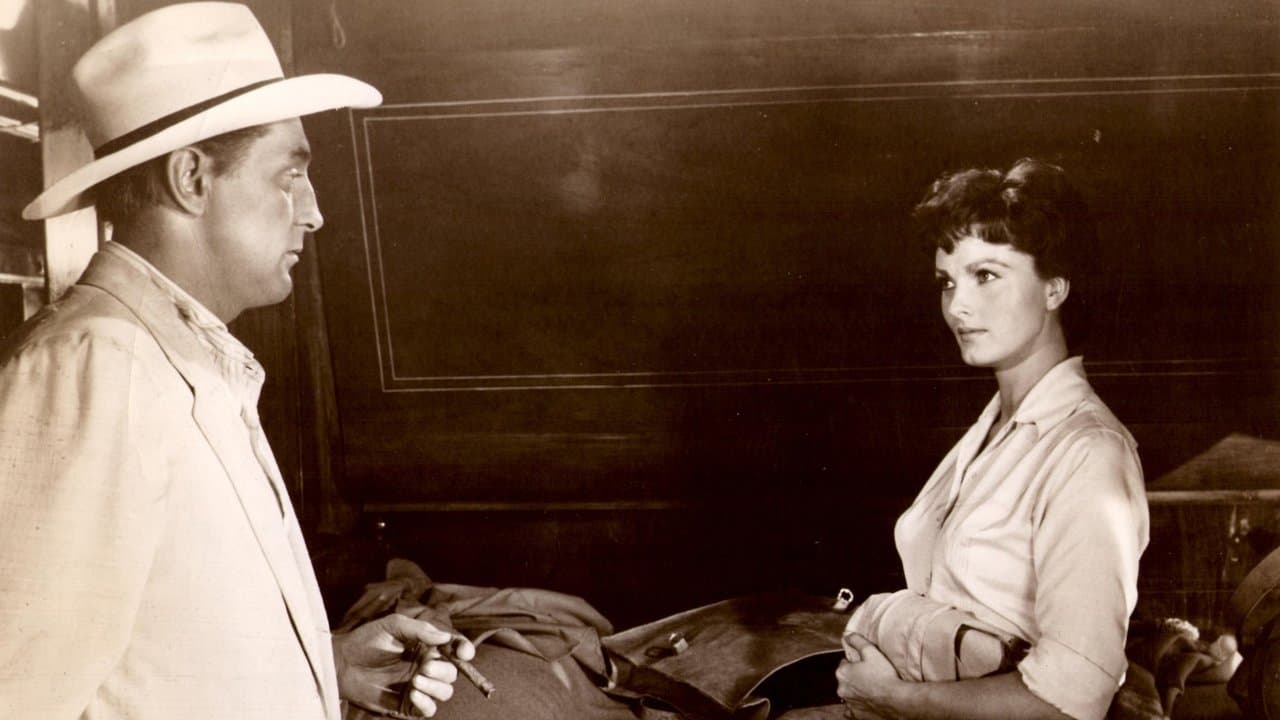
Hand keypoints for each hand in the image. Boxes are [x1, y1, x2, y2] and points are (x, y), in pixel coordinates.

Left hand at [334, 612, 476, 716]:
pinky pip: (429, 709)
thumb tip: (444, 638)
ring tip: (415, 681)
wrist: (342, 664)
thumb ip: (420, 630)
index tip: (463, 652)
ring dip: (435, 687)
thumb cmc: (366, 640)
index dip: (463, 649)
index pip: (454, 647)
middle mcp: (427, 666)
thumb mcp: (392, 625)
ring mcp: (419, 687)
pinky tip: (412, 695)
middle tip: (424, 668)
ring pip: (445, 691)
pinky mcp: (408, 705)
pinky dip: (426, 703)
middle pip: (452, 672)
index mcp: (427, 646)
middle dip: (443, 671)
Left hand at [836, 633, 902, 719]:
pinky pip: (851, 710)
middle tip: (870, 676)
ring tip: (871, 689)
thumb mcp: (871, 651)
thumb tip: (848, 635)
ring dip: (855, 691)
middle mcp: (841, 688)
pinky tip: (865, 702)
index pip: (845, 664)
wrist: (896, 700)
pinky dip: (856, 706)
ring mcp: (848, 703)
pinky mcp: (855, 714)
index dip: (856, 663)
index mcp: (842, 672)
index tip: (866, 665)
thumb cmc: (884, 675)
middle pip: (846, 679)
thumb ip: (857, 641)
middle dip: (854, 677)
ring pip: (848, 694)